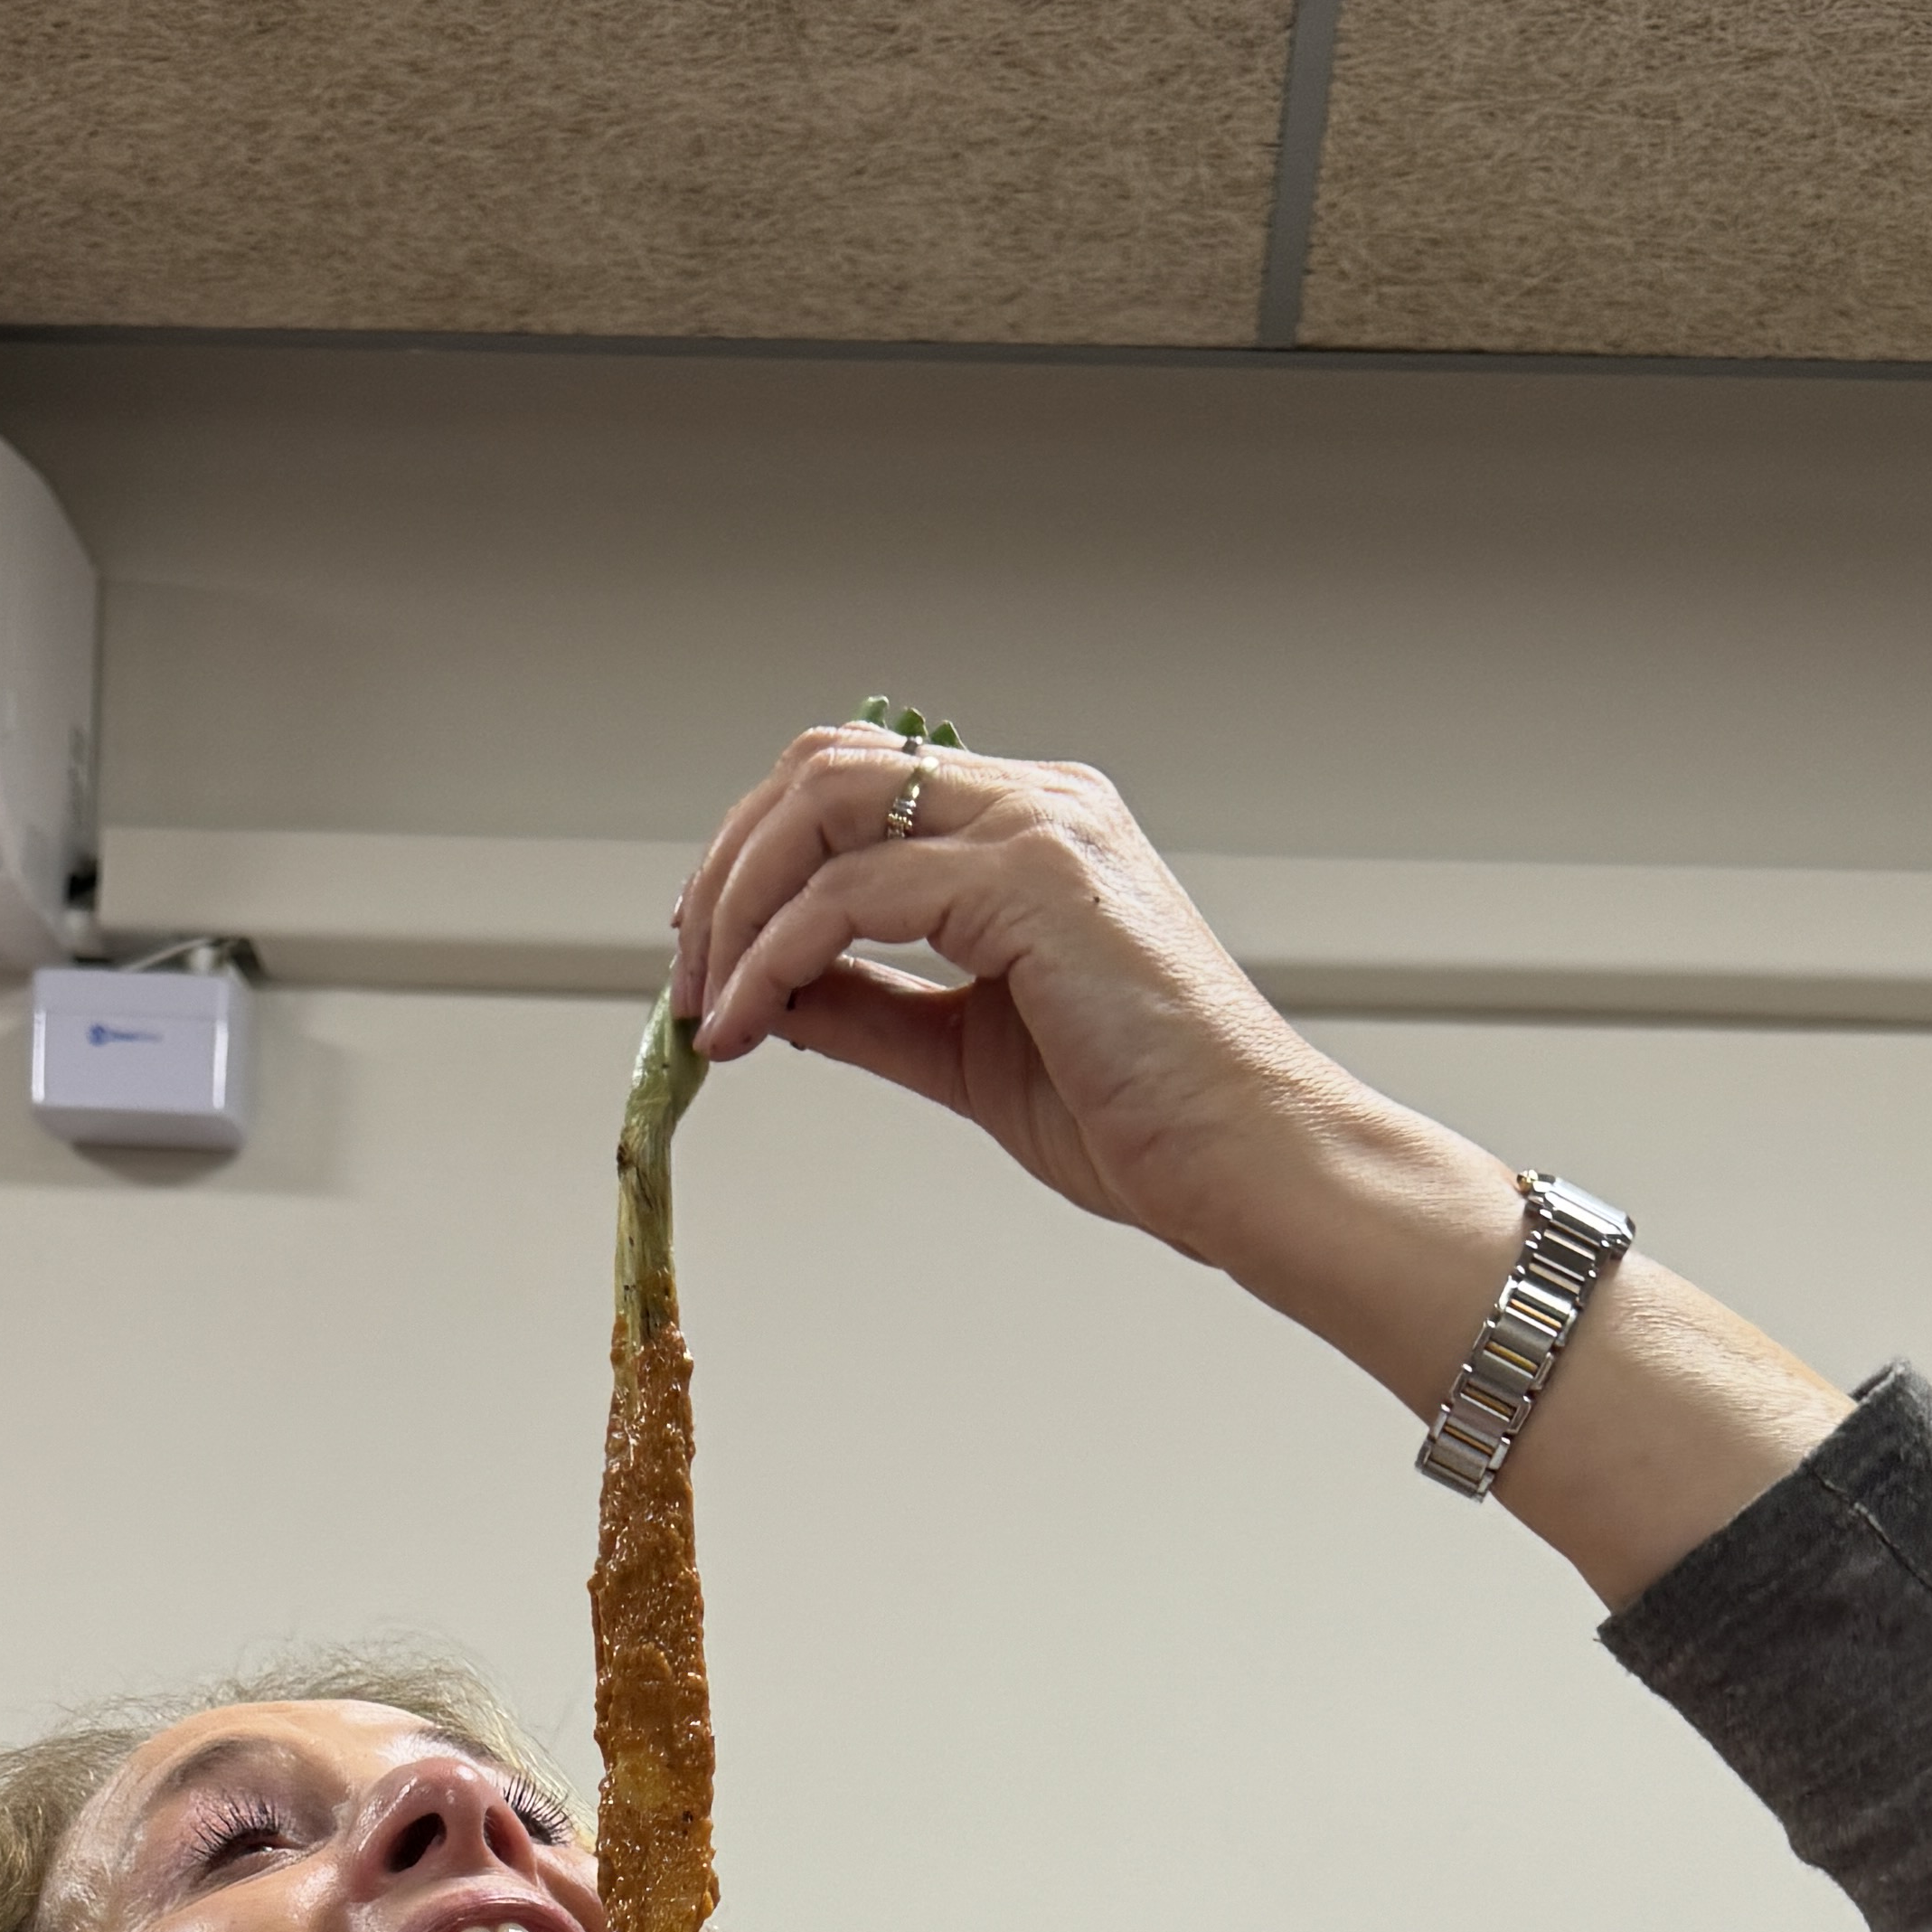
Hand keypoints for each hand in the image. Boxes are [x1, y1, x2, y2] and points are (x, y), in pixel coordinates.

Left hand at [669, 725, 1847, 1604]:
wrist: (1248, 1165)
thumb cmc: (1145, 1122)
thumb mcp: (965, 1055)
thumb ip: (866, 1009)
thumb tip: (761, 994)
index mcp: (1031, 828)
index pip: (857, 787)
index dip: (756, 858)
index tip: (702, 952)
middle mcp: (1035, 803)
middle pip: (823, 766)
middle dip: (728, 865)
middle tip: (683, 974)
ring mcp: (1039, 828)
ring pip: (824, 805)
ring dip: (736, 907)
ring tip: (701, 1010)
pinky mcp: (1035, 882)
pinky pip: (854, 894)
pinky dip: (775, 958)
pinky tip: (744, 1030)